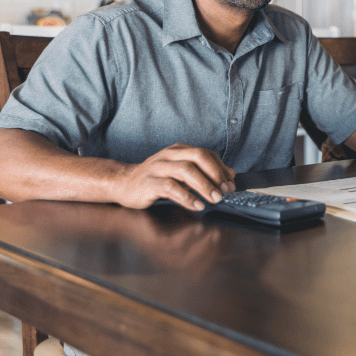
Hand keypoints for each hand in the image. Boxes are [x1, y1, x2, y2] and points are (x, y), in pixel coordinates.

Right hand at [115, 143, 235, 210]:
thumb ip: (203, 172)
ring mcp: (158, 167)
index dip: (221, 168)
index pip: (206, 154)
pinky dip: (186, 196)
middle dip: (215, 173)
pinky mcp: (149, 183)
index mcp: (179, 150)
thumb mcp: (181, 172)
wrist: (124, 183)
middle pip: (198, 156)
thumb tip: (230, 175)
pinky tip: (197, 205)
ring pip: (185, 170)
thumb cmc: (156, 179)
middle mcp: (169, 155)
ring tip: (215, 199)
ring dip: (204, 185)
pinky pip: (170, 187)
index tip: (231, 184)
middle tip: (225, 190)